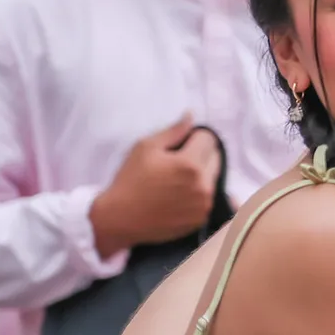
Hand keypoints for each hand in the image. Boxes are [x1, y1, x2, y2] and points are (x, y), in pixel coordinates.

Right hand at [89, 116, 221, 258]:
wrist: (120, 218)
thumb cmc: (130, 180)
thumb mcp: (145, 147)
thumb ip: (173, 131)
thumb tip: (191, 116)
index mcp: (190, 164)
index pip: (208, 139)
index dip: (194, 137)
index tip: (179, 145)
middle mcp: (203, 185)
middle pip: (215, 157)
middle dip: (200, 155)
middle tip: (176, 162)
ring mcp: (204, 204)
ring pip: (213, 178)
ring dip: (201, 174)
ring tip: (176, 180)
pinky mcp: (201, 218)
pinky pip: (208, 197)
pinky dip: (199, 193)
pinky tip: (178, 195)